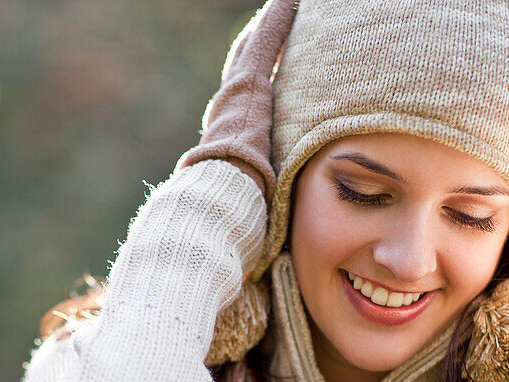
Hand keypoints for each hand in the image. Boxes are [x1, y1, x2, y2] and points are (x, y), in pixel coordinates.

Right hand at [178, 0, 297, 200]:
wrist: (217, 202)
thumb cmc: (233, 216)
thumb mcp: (246, 205)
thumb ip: (252, 205)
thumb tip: (256, 231)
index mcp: (229, 138)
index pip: (244, 102)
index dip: (256, 81)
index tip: (268, 68)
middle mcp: (227, 109)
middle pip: (245, 67)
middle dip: (259, 44)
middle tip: (276, 21)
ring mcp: (237, 94)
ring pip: (254, 49)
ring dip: (270, 27)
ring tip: (286, 6)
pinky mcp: (249, 84)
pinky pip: (268, 41)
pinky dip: (278, 19)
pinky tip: (291, 0)